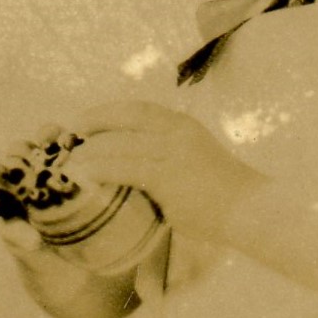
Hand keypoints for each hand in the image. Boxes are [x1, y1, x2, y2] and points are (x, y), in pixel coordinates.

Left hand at [65, 101, 266, 242]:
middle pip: (125, 118)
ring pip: (120, 144)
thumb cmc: (222, 192)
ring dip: (90, 152)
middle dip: (93, 124)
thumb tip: (133, 165)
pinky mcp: (168, 176)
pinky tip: (85, 176)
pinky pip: (125, 168)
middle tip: (69, 136)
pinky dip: (101, 170)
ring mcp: (172, 152)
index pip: (138, 109)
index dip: (108, 112)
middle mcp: (177, 131)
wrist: (248, 208)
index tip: (85, 120)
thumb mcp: (194, 159)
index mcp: (182, 124)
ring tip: (70, 162)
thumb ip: (166, 156)